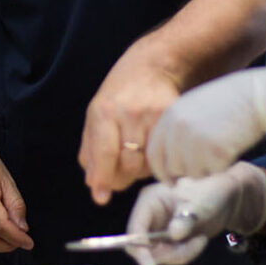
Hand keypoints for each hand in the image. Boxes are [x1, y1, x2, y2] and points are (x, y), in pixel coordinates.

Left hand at [79, 47, 179, 204]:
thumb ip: (91, 151)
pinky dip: (158, 160)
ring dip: (141, 170)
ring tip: (137, 154)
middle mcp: (129, 113)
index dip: (103, 178)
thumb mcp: (95, 116)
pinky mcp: (174, 117)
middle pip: (128, 164)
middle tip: (120, 174)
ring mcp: (154, 115)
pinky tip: (153, 150)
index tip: (100, 198)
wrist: (151, 65)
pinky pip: (166, 153)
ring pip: (149, 163)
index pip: (104, 152)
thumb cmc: (118, 96)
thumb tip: (94, 185)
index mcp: (104, 112)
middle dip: (122, 178)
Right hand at [125, 162, 265, 264]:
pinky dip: (185, 254)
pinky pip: (171, 256)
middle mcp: (149, 216)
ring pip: (159, 254)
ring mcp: (158, 229)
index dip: (138, 247)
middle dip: (166, 254)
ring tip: (199, 241)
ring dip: (180, 254)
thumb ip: (185, 219)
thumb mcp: (198, 204)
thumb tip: (173, 235)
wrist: (225, 198)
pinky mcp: (168, 240)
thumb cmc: (209, 191)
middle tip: (188, 250)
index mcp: (149, 200)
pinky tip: (199, 241)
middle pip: (144, 246)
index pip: (135, 228)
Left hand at [147, 68, 265, 180]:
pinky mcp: (213, 151)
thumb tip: (167, 162)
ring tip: (221, 145)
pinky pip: (212, 172)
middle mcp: (177, 129)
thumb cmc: (228, 103)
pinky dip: (221, 166)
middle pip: (171, 167)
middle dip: (185, 173)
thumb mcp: (194, 108)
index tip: (170, 179)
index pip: (154, 153)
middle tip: (203, 165)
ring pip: (192, 173)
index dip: (162, 169)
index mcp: (170, 116)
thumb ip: (177, 130)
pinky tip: (231, 146)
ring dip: (206, 168)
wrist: (256, 97)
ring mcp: (194, 140)